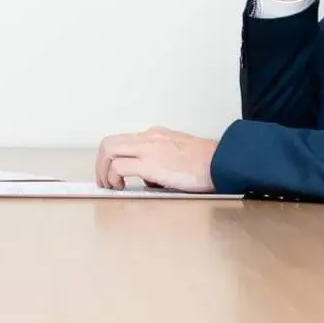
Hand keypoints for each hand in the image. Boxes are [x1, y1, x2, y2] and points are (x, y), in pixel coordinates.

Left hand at [94, 127, 218, 192]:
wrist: (222, 161)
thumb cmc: (207, 163)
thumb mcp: (179, 154)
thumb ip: (161, 161)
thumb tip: (149, 179)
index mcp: (156, 135)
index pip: (124, 141)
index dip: (112, 158)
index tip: (113, 173)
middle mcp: (148, 137)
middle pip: (110, 142)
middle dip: (101, 163)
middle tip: (104, 181)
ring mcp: (148, 148)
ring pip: (109, 150)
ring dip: (103, 170)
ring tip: (110, 185)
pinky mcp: (150, 163)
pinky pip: (119, 166)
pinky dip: (113, 177)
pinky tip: (121, 187)